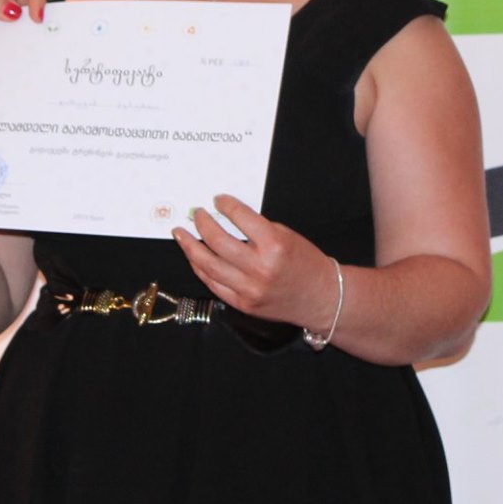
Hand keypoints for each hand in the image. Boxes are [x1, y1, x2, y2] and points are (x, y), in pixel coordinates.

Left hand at [0, 0, 46, 51]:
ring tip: (31, 38)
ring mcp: (7, 3)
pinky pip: (20, 27)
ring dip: (30, 25)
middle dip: (38, 11)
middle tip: (38, 30)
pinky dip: (22, 34)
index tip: (36, 16)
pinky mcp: (5, 20)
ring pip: (29, 12)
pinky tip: (21, 43)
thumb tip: (13, 10)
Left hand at [172, 194, 339, 330]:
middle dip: (202, 224)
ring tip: (181, 235)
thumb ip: (257, 229)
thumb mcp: (287, 236)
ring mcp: (249, 289)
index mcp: (274, 245)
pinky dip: (201, 269)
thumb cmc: (306, 263)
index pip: (241, 217)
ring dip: (190, 247)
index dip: (226, 205)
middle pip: (218, 241)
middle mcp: (260, 268)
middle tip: (196, 215)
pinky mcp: (243, 304)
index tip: (218, 199)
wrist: (321, 298)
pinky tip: (195, 257)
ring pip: (208, 265)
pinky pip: (214, 284)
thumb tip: (226, 218)